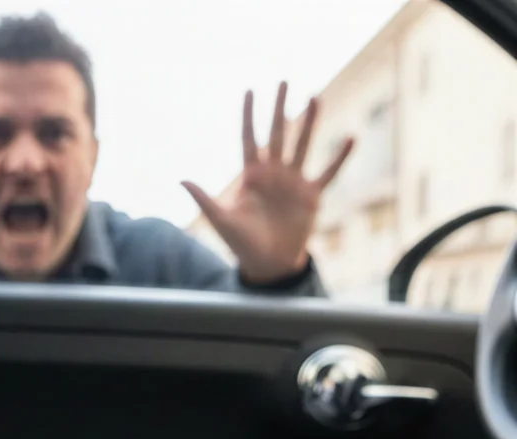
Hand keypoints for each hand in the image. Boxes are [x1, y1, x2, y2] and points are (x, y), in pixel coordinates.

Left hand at [182, 82, 353, 283]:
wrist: (267, 264)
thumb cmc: (241, 243)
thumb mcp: (221, 220)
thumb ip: (204, 199)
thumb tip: (181, 180)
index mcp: (251, 176)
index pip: (248, 139)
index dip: (248, 116)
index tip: (249, 90)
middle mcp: (273, 173)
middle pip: (277, 134)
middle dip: (280, 108)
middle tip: (284, 81)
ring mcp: (294, 182)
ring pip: (302, 145)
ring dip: (309, 122)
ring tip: (315, 97)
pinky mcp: (311, 195)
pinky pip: (328, 172)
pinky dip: (340, 157)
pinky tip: (351, 137)